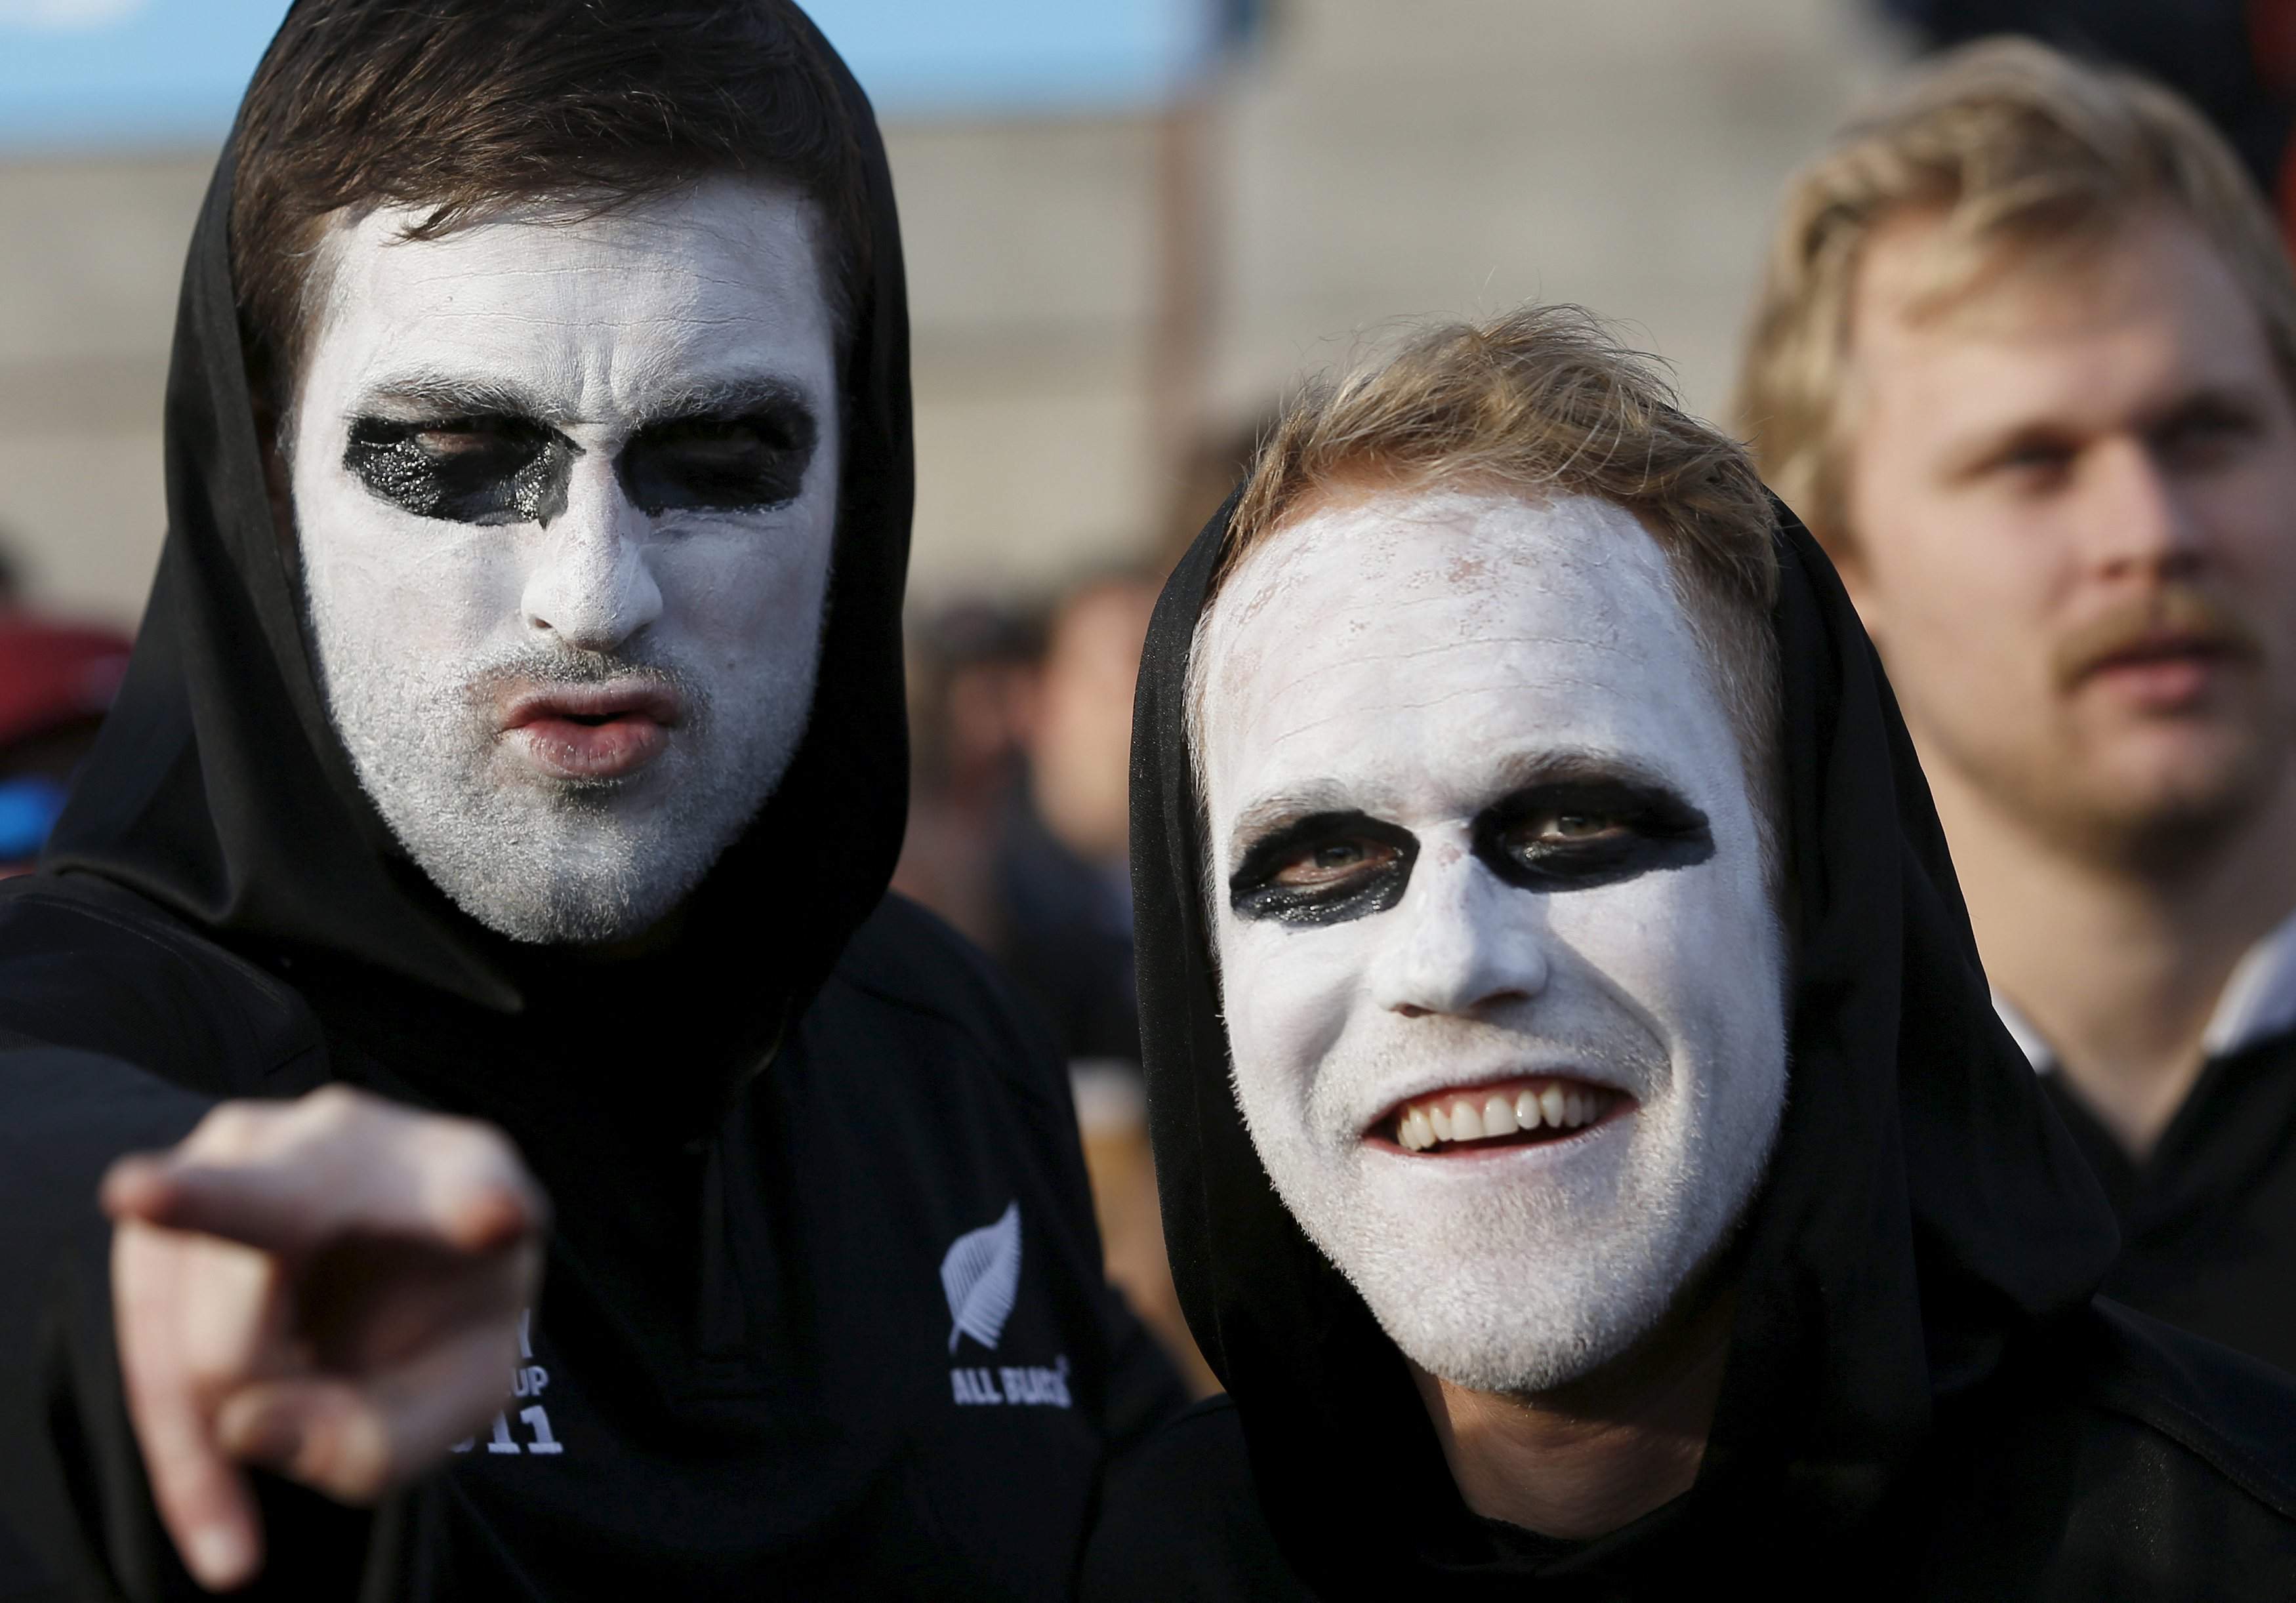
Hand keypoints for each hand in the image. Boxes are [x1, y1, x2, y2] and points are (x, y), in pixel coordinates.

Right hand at [100, 1084, 546, 1592]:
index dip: (485, 1207)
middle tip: (139, 1197)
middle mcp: (352, 1140)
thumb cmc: (439, 1326)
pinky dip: (187, 1457)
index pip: (477, 1190)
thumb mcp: (456, 1400)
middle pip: (274, 1210)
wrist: (382, 1275)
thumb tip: (242, 1425)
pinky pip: (149, 1350)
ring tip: (286, 1468)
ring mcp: (243, 1155)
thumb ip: (385, 1438)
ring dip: (235, 1431)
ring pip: (200, 1334)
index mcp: (467, 1177)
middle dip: (211, 1217)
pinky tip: (228, 1543)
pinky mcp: (164, 1211)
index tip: (496, 1217)